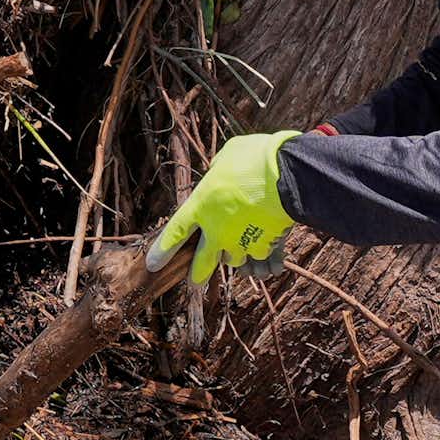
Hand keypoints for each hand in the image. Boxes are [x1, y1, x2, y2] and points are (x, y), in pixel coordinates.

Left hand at [149, 131, 299, 284]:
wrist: (286, 174)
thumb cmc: (254, 159)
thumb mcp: (227, 156)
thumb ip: (218, 170)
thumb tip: (219, 172)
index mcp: (200, 206)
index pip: (174, 233)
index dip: (162, 251)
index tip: (153, 264)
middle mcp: (216, 230)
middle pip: (202, 262)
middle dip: (197, 274)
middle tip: (194, 282)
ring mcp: (239, 242)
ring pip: (233, 260)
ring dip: (234, 255)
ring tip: (238, 245)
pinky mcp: (262, 246)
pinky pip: (257, 254)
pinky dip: (259, 248)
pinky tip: (264, 237)